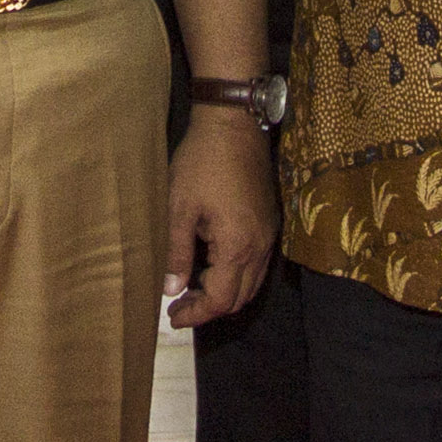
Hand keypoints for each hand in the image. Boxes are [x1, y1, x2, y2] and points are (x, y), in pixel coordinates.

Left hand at [164, 109, 278, 325]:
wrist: (234, 124)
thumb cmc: (201, 162)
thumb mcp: (179, 207)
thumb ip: (176, 253)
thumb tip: (171, 290)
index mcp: (238, 246)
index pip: (221, 299)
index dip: (196, 314)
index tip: (172, 317)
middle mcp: (260, 246)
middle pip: (241, 298)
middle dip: (210, 307)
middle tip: (179, 303)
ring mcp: (269, 234)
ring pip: (252, 283)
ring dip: (224, 291)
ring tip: (191, 286)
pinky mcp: (269, 221)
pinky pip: (257, 264)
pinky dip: (236, 274)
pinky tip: (211, 263)